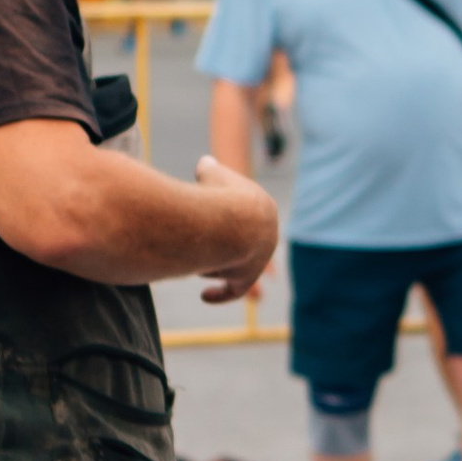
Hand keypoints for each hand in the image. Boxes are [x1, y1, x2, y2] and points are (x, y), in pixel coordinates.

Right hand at [194, 153, 280, 303]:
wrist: (231, 223)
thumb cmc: (219, 193)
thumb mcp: (211, 173)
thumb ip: (209, 170)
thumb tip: (205, 164)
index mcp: (264, 211)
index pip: (243, 214)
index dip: (223, 213)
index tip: (209, 213)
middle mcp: (267, 239)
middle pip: (237, 242)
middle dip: (218, 240)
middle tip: (199, 237)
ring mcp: (258, 260)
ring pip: (229, 264)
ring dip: (211, 260)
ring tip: (194, 251)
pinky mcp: (246, 280)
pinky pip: (233, 291)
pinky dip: (220, 295)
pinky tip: (206, 297)